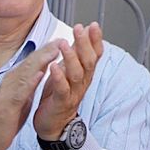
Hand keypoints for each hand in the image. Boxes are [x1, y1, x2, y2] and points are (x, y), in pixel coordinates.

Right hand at [0, 38, 70, 149]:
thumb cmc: (7, 117)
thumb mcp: (21, 96)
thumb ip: (28, 83)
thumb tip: (39, 70)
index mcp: (15, 79)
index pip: (33, 61)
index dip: (47, 50)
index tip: (61, 41)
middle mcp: (10, 81)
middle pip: (30, 62)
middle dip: (46, 50)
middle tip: (62, 40)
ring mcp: (8, 92)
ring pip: (25, 72)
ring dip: (40, 61)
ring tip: (54, 51)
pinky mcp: (7, 105)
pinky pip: (20, 92)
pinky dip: (30, 82)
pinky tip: (40, 75)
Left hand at [31, 22, 103, 140]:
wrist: (54, 124)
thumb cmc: (60, 95)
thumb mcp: (70, 71)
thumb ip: (76, 53)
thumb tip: (83, 32)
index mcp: (85, 73)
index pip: (95, 54)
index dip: (96, 40)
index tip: (93, 25)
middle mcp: (83, 82)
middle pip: (88, 61)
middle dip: (84, 44)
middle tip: (79, 29)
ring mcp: (73, 93)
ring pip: (77, 74)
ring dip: (71, 57)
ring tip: (63, 44)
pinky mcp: (62, 102)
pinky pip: (62, 89)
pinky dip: (59, 77)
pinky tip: (53, 66)